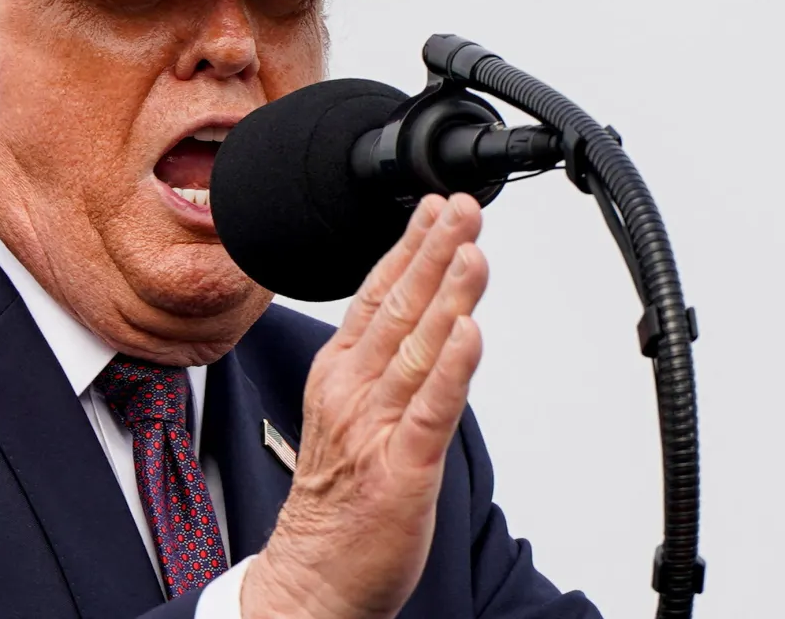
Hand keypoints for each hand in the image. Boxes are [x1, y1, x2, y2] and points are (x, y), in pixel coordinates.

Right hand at [241, 193, 487, 618]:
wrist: (313, 577)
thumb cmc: (337, 500)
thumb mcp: (350, 414)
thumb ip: (384, 365)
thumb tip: (429, 319)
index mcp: (340, 373)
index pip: (377, 294)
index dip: (409, 246)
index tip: (435, 207)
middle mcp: (353, 391)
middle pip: (398, 308)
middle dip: (434, 251)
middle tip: (463, 209)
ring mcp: (375, 428)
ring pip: (417, 348)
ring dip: (448, 295)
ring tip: (472, 251)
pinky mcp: (401, 469)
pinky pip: (431, 410)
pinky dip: (451, 369)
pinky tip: (470, 333)